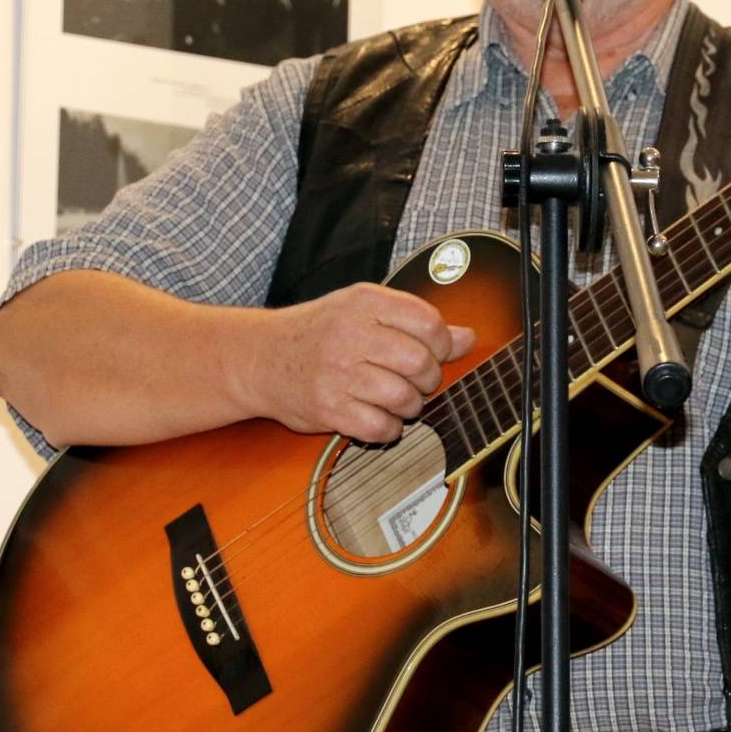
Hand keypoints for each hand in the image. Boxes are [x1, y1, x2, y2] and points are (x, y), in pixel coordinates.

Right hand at [232, 283, 475, 442]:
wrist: (261, 358)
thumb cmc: (321, 333)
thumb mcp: (365, 312)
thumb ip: (417, 323)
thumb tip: (469, 338)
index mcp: (365, 302)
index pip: (428, 323)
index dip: (442, 345)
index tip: (433, 354)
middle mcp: (351, 334)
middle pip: (420, 363)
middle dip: (428, 379)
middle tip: (416, 382)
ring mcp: (337, 372)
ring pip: (404, 398)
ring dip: (410, 407)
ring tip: (398, 401)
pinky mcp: (328, 408)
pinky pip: (380, 428)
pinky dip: (389, 429)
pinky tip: (380, 419)